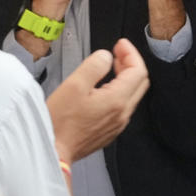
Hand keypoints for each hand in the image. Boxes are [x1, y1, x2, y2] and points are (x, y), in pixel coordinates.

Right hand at [45, 39, 149, 163]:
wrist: (54, 150)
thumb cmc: (60, 122)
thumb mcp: (74, 85)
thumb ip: (94, 66)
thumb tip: (106, 57)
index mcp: (117, 100)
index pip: (138, 71)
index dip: (131, 53)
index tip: (120, 44)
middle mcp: (122, 114)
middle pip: (140, 82)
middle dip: (131, 63)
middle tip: (118, 52)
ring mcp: (117, 124)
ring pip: (132, 94)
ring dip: (126, 77)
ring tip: (112, 65)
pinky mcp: (110, 130)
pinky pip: (123, 106)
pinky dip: (120, 91)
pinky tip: (105, 87)